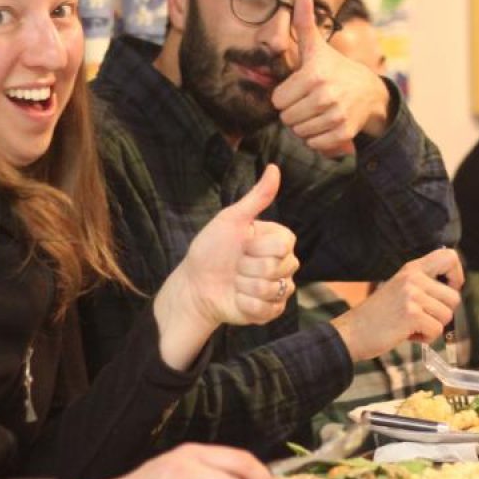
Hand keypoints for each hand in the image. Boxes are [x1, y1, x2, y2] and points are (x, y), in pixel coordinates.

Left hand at [155, 164, 298, 368]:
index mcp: (278, 240)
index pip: (284, 244)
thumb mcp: (231, 220)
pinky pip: (267, 310)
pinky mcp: (271, 311)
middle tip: (235, 265)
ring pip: (271, 290)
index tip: (243, 245)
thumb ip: (257, 197)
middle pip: (279, 268)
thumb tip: (274, 167)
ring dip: (244, 287)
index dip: (258, 247)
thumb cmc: (211, 249)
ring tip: (234, 282)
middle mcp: (283, 264)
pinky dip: (246, 305)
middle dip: (248, 267)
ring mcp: (279, 289)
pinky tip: (237, 299)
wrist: (194, 285)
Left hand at [271, 0, 390, 154]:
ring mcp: (336, 116)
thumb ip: (304, 24)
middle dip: (293, 112)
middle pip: (287, 118)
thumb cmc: (335, 68)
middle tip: (305, 102)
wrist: (369, 92)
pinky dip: (316, 138)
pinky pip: (315, 144)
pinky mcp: (343, 133)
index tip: (296, 89)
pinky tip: (323, 124)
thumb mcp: (318, 47)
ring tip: (314, 112)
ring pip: (299, 133)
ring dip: (303, 126)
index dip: (284, 96)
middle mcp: (325, 96)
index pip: (278, 100)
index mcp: (314, 75)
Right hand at [330, 248, 462, 361]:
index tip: (447, 290)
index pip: (449, 257)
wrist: (352, 332)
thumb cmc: (378, 315)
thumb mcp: (400, 288)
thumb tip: (453, 289)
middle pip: (454, 297)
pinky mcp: (412, 315)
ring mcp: (413, 296)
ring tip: (410, 325)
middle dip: (442, 313)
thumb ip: (423, 284)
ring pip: (447, 316)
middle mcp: (414, 278)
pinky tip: (407, 334)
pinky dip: (425, 339)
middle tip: (421, 317)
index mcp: (412, 269)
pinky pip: (437, 331)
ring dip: (432, 327)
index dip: (456, 276)